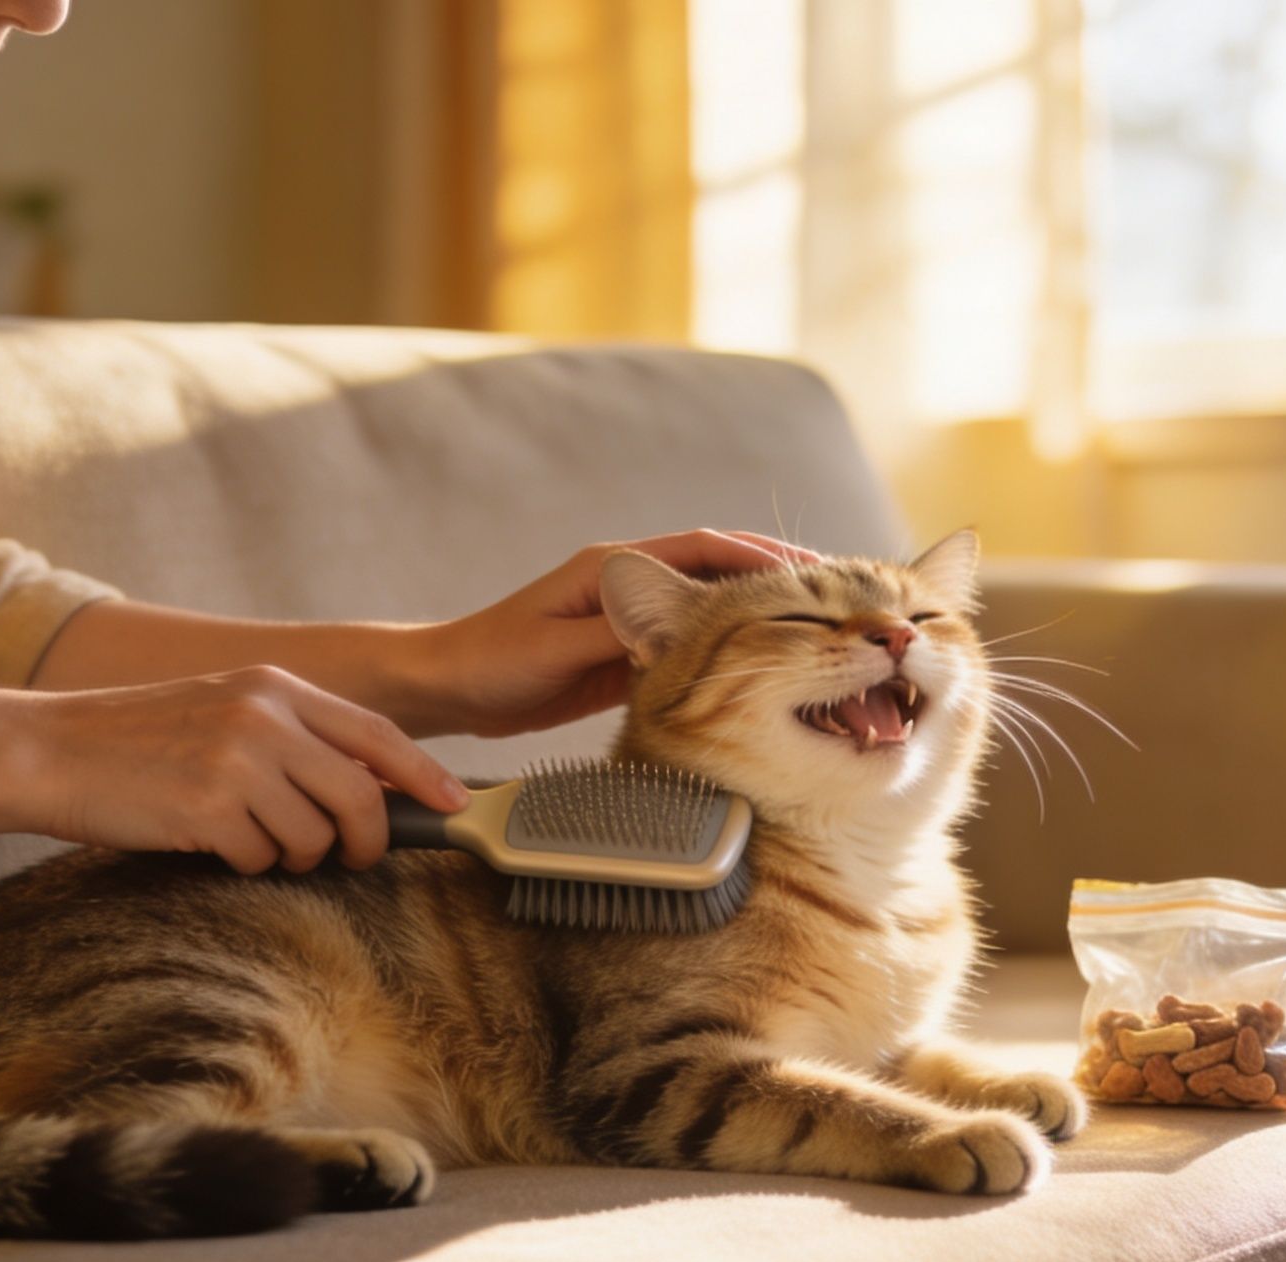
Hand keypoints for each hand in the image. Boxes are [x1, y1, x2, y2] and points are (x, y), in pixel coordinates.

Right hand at [19, 666, 470, 873]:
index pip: (376, 733)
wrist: (49, 750)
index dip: (423, 774)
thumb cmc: (138, 741)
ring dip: (293, 857)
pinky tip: (207, 842)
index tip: (453, 804)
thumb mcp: (223, 712)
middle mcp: (263, 717)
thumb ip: (292, 736)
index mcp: (273, 687)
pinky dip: (243, 864)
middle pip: (360, 795)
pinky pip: (260, 859)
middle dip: (367, 841)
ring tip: (251, 841)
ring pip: (313, 837)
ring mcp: (236, 761)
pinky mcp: (208, 807)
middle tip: (351, 858)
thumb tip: (368, 785)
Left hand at [416, 528, 819, 737]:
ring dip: (758, 619)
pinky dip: (726, 654)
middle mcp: (630, 585)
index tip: (809, 575)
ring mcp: (630, 620)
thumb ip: (618, 632)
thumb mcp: (556, 648)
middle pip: (718, 573)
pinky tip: (761, 671)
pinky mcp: (625, 655)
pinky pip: (689, 648)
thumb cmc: (492, 661)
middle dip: (775, 580)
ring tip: (815, 634)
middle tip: (834, 599)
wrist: (451, 687)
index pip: (703, 550)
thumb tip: (679, 625)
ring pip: (710, 612)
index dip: (759, 560)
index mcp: (615, 567)